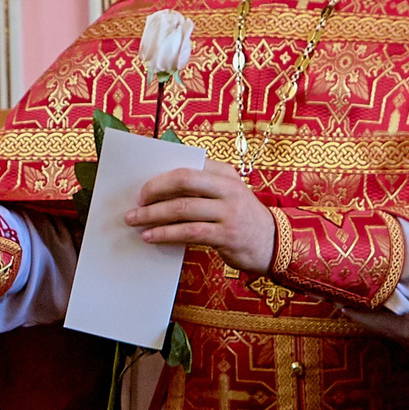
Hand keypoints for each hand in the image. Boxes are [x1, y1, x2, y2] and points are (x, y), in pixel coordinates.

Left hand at [127, 162, 274, 274]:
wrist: (274, 243)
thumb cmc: (239, 218)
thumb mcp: (226, 195)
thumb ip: (200, 189)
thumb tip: (156, 193)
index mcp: (226, 173)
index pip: (188, 166)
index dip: (161, 176)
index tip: (142, 186)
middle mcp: (229, 188)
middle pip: (184, 181)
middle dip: (154, 190)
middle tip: (136, 201)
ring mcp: (229, 212)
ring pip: (183, 208)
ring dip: (153, 215)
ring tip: (134, 220)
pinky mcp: (227, 235)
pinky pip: (189, 232)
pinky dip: (166, 234)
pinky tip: (151, 237)